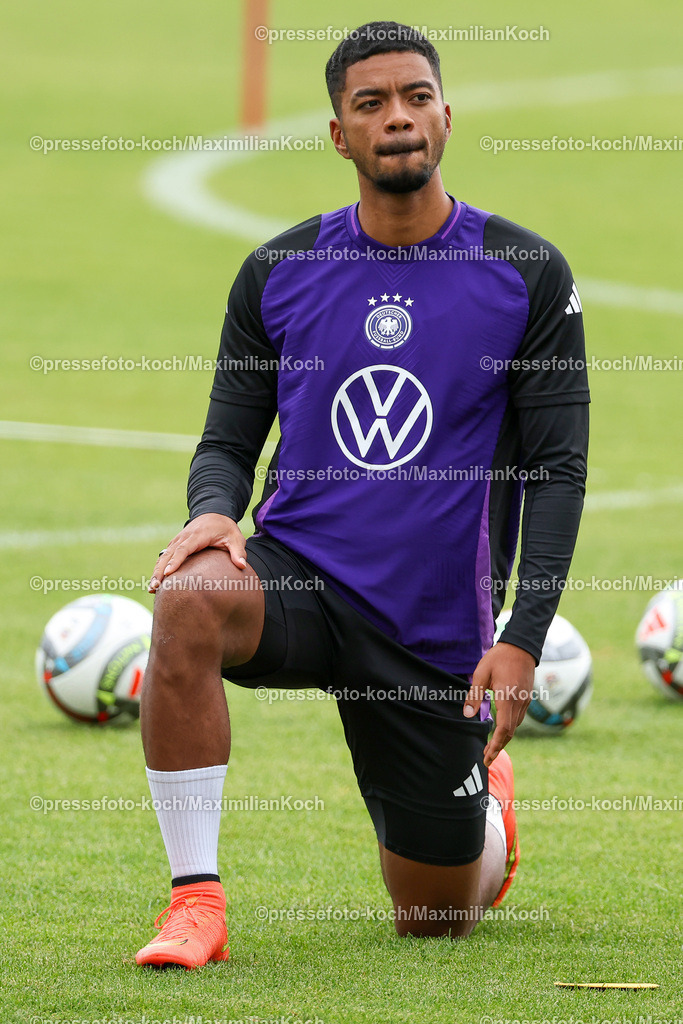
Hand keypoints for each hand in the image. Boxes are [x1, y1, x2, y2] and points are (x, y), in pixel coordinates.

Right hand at [149, 513, 246, 592]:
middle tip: (155, 587)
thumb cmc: (225, 528)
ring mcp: (177, 540)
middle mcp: (184, 537)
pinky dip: (158, 568)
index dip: (175, 561)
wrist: (214, 513)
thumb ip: (238, 551)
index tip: (168, 573)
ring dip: (156, 571)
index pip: (184, 549)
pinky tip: (156, 583)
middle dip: (160, 571)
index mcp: (197, 535)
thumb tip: (242, 566)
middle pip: (168, 554)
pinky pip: (164, 557)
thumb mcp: (235, 537)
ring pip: (163, 556)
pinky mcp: (175, 545)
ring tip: (152, 589)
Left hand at [463, 641, 534, 765]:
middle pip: (510, 732)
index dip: (496, 745)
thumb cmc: (499, 657)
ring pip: (516, 726)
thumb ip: (474, 695)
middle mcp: (519, 702)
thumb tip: (468, 715)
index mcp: (507, 697)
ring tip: (491, 747)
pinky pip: (518, 717)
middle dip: (499, 747)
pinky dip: (510, 728)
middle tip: (486, 758)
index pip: (504, 729)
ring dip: (504, 738)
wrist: (521, 646)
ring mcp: (525, 700)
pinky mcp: (526, 697)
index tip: (487, 756)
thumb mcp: (481, 673)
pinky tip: (501, 730)